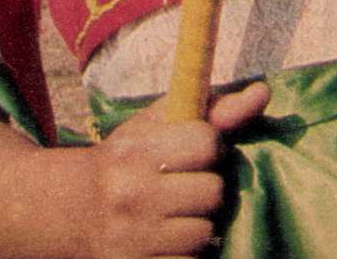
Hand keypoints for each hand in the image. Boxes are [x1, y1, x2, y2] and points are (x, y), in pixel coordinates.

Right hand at [90, 81, 268, 258]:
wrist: (72, 210)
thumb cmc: (128, 158)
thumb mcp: (159, 124)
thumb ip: (214, 108)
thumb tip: (263, 93)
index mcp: (138, 152)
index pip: (206, 143)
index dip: (211, 146)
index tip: (199, 152)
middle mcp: (133, 196)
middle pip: (211, 192)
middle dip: (208, 188)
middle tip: (189, 187)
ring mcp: (132, 240)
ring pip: (204, 234)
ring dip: (200, 226)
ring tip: (180, 216)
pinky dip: (188, 256)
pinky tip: (172, 242)